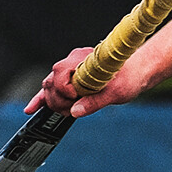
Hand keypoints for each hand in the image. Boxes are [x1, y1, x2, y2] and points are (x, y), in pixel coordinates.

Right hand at [23, 46, 145, 117]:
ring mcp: (71, 68)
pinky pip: (53, 86)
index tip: (75, 100)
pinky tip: (32, 108)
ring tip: (66, 110)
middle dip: (57, 99)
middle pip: (51, 81)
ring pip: (50, 85)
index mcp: (83, 60)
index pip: (60, 74)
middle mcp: (73, 61)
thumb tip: (75, 112)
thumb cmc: (130, 77)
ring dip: (54, 100)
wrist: (138, 71)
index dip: (65, 91)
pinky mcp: (72, 76)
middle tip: (70, 110)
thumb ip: (94, 102)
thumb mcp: (115, 93)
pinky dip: (43, 97)